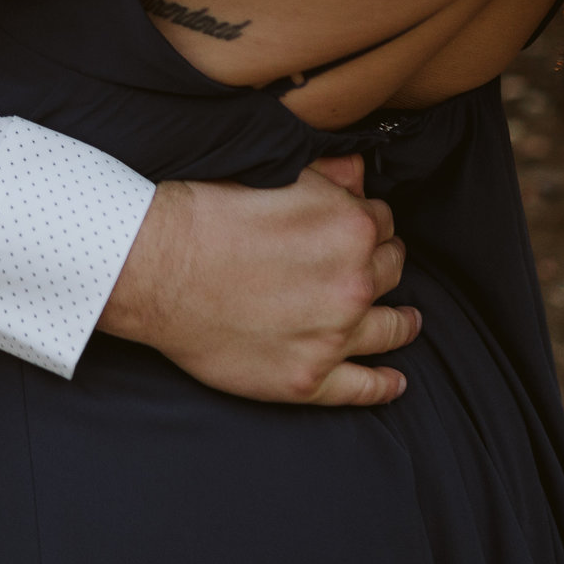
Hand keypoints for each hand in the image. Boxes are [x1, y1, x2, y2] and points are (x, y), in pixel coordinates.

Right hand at [97, 159, 419, 404]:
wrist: (156, 267)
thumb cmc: (206, 213)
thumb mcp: (273, 176)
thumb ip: (328, 176)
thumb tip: (362, 175)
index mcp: (351, 228)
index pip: (381, 222)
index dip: (366, 223)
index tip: (354, 230)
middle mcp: (354, 283)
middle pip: (390, 272)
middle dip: (383, 265)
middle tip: (368, 269)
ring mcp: (334, 336)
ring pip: (389, 329)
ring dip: (402, 322)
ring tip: (407, 322)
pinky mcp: (307, 377)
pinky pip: (362, 387)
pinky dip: (384, 385)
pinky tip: (394, 382)